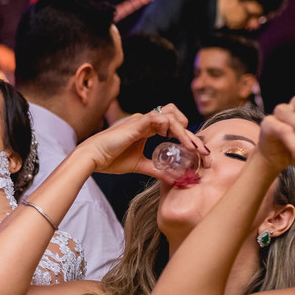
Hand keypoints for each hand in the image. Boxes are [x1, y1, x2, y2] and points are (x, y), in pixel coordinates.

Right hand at [81, 104, 208, 182]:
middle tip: (201, 150)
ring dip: (184, 130)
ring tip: (192, 146)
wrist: (93, 158)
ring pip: (171, 115)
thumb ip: (157, 169)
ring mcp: (142, 120)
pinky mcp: (138, 122)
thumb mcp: (140, 165)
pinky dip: (171, 128)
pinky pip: (160, 118)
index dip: (186, 136)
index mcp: (146, 129)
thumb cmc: (110, 160)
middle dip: (190, 133)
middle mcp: (146, 121)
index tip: (198, 152)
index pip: (172, 126)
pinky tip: (175, 141)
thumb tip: (174, 179)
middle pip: (176, 116)